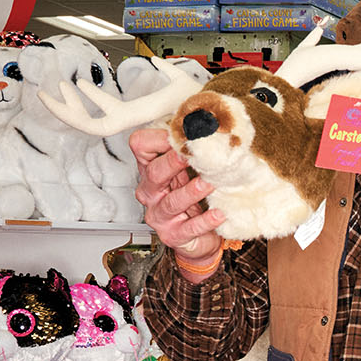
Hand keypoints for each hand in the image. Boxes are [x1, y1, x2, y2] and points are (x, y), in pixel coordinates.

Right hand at [131, 125, 223, 263]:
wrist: (198, 238)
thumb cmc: (193, 200)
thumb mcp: (189, 172)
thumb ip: (192, 151)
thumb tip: (210, 122)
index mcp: (151, 170)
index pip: (141, 146)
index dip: (158, 138)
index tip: (180, 133)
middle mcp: (151, 191)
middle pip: (154, 173)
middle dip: (173, 162)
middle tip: (191, 155)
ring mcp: (160, 215)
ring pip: (173, 201)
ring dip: (192, 191)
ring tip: (210, 183)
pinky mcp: (173, 235)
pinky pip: (189, 227)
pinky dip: (205, 220)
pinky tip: (218, 213)